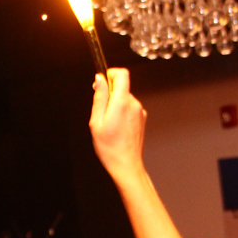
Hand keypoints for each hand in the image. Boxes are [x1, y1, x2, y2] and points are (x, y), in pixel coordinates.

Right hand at [89, 69, 146, 183]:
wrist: (126, 164)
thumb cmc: (109, 147)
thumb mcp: (96, 121)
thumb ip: (99, 97)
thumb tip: (99, 79)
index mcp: (122, 102)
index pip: (122, 74)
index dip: (111, 73)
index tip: (102, 82)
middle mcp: (134, 104)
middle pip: (122, 87)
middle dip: (110, 93)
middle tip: (101, 112)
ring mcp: (140, 111)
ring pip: (125, 98)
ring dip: (115, 105)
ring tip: (109, 123)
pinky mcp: (141, 118)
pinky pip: (129, 108)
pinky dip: (122, 112)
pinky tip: (117, 128)